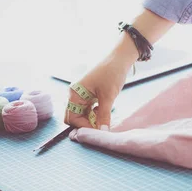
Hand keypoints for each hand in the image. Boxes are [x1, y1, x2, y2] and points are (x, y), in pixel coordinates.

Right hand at [64, 9, 174, 129]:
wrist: (120, 58)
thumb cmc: (112, 73)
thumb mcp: (108, 96)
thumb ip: (103, 116)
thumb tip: (102, 132)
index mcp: (74, 93)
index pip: (71, 118)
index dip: (83, 126)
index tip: (98, 130)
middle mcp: (75, 94)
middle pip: (74, 117)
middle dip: (86, 124)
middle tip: (101, 127)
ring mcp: (82, 93)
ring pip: (82, 114)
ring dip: (91, 119)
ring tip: (104, 118)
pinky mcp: (89, 93)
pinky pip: (88, 108)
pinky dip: (95, 113)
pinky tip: (104, 111)